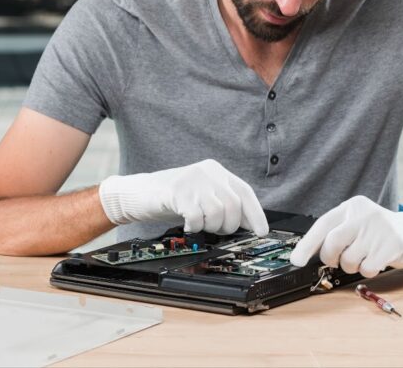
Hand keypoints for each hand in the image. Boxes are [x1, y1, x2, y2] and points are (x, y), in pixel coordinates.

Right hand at [99, 159, 268, 235]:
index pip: (244, 192)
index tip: (261, 231)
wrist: (140, 193)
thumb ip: (224, 204)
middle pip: (233, 205)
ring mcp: (193, 180)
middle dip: (228, 225)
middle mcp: (208, 172)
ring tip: (199, 224)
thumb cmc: (174, 198)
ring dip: (210, 226)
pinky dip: (194, 226)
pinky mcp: (177, 192)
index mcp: (217, 172)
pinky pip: (197, 217)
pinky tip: (187, 224)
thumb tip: (249, 224)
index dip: (255, 213)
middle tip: (215, 229)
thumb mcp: (203, 197)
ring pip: (218, 212)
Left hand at [289, 195, 402, 277]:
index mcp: (351, 206)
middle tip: (339, 259)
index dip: (306, 245)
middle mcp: (364, 214)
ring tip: (364, 257)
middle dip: (331, 258)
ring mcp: (379, 228)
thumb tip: (309, 255)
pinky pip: (367, 268)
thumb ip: (337, 233)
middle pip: (333, 243)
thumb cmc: (378, 231)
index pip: (323, 225)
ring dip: (352, 266)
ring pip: (349, 260)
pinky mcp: (392, 244)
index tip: (296, 260)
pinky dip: (368, 270)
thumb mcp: (357, 223)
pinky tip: (376, 261)